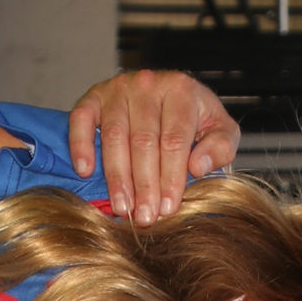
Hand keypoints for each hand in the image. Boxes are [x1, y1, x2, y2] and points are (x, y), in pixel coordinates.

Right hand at [67, 70, 238, 222]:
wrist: (171, 94)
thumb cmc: (197, 119)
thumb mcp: (220, 130)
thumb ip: (220, 147)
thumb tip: (197, 166)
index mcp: (181, 89)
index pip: (174, 140)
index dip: (171, 177)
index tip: (168, 208)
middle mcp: (148, 83)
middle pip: (143, 141)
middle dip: (144, 184)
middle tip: (144, 217)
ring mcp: (118, 87)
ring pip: (114, 136)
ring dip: (117, 176)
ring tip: (122, 207)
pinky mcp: (95, 95)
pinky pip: (81, 119)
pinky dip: (80, 145)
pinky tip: (85, 171)